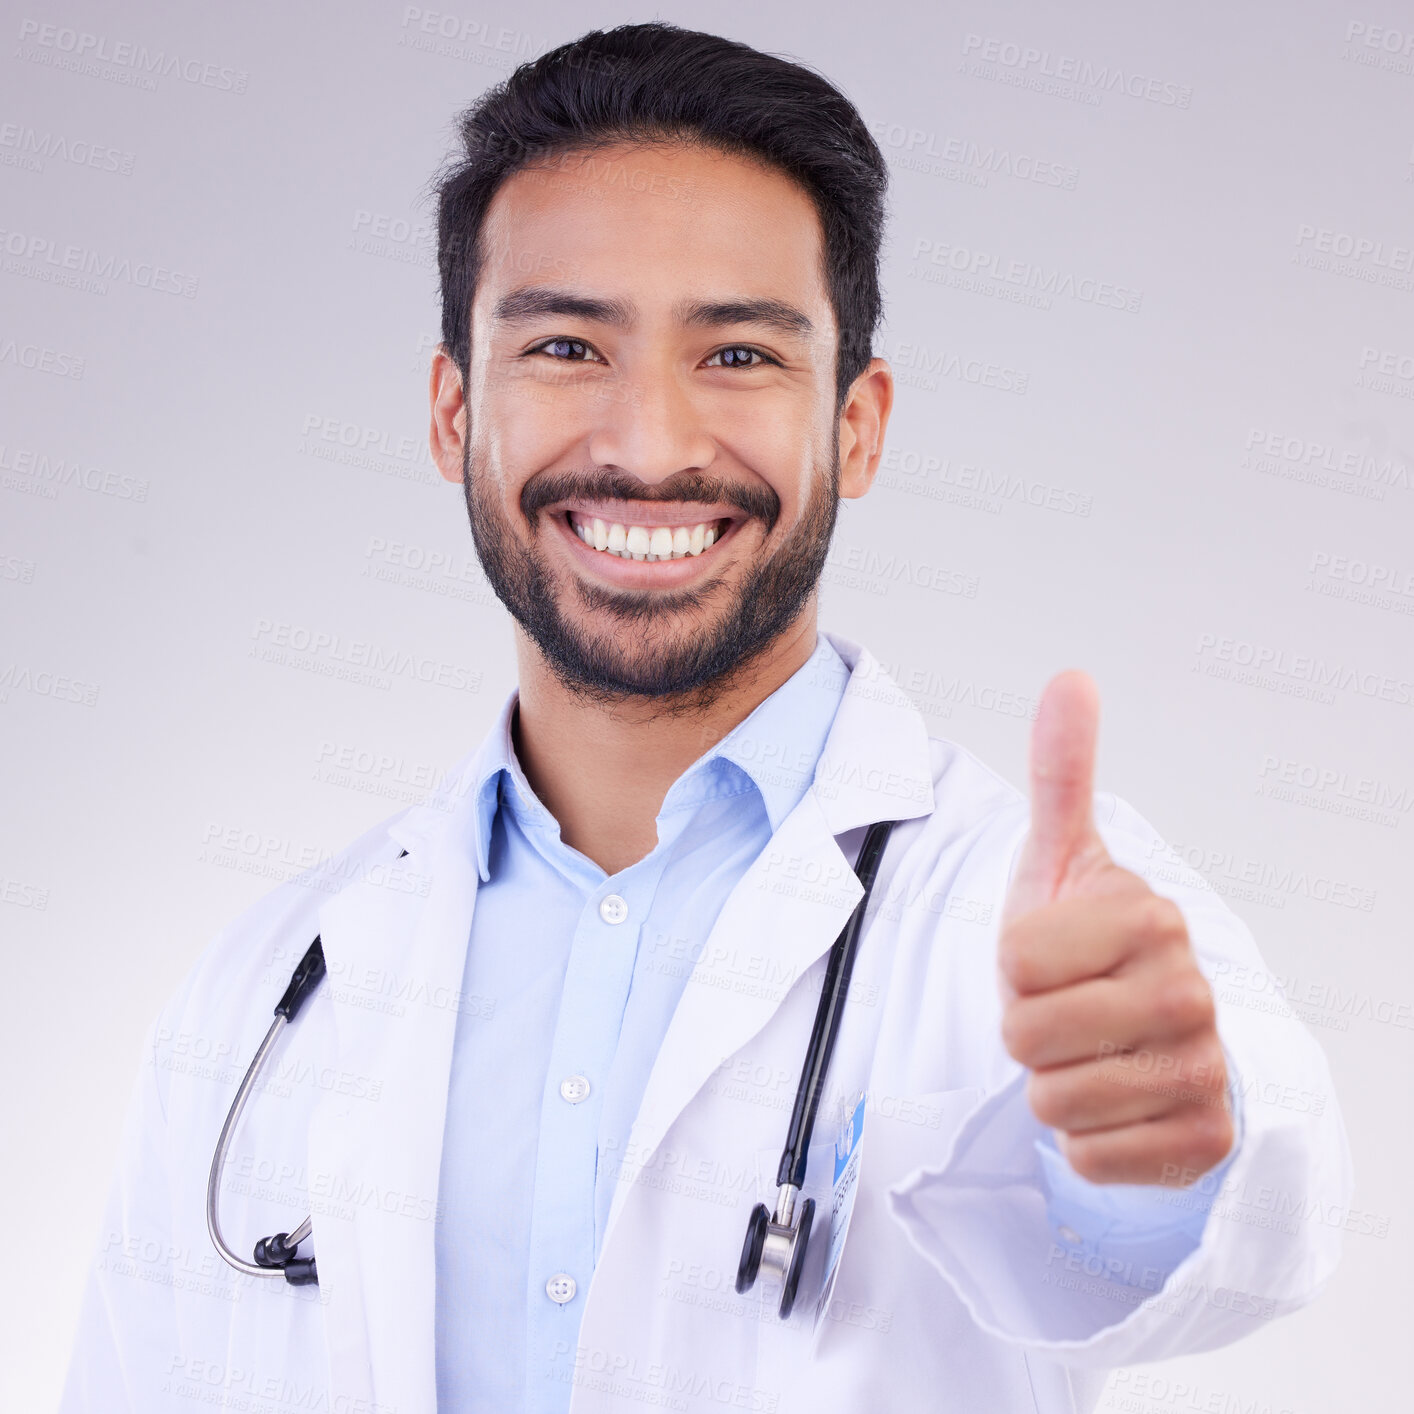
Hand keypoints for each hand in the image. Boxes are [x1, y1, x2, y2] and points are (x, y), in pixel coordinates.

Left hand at [997, 671, 1233, 1185]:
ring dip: (1051, 1085)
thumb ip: (1060, 773)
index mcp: (1150, 916)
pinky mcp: (1202, 1142)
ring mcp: (1204, 1070)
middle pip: (1027, 1037)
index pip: (1015, 962)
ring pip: (1054, 1103)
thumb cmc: (1082, 945)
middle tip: (1062, 1013)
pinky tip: (1114, 1104)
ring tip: (1085, 1055)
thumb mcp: (1059, 860)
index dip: (1012, 967)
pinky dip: (1085, 1142)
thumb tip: (1071, 678)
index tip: (1050, 959)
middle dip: (1025, 1030)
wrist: (1135, 1033)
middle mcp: (1191, 992)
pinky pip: (1090, 1159)